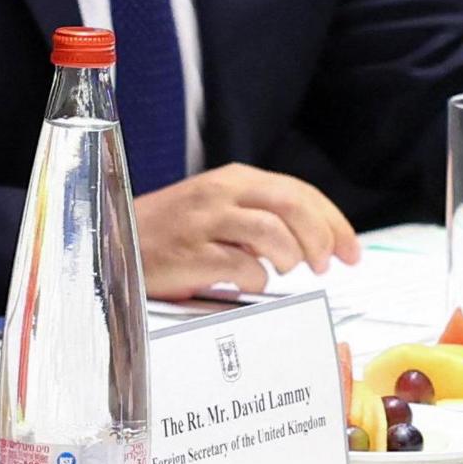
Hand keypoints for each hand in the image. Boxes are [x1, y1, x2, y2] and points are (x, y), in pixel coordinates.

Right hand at [133, 163, 360, 298]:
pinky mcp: (190, 252)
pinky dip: (256, 278)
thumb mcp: (218, 210)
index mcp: (234, 179)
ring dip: (291, 256)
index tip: (351, 251)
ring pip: (272, 231)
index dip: (334, 221)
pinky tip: (250, 283)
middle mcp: (221, 193)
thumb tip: (312, 240)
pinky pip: (240, 266)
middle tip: (328, 265)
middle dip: (322, 237)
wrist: (111, 244)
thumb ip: (260, 216)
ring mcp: (204, 222)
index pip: (299, 191)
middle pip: (292, 205)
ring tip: (286, 271)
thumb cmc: (171, 233)